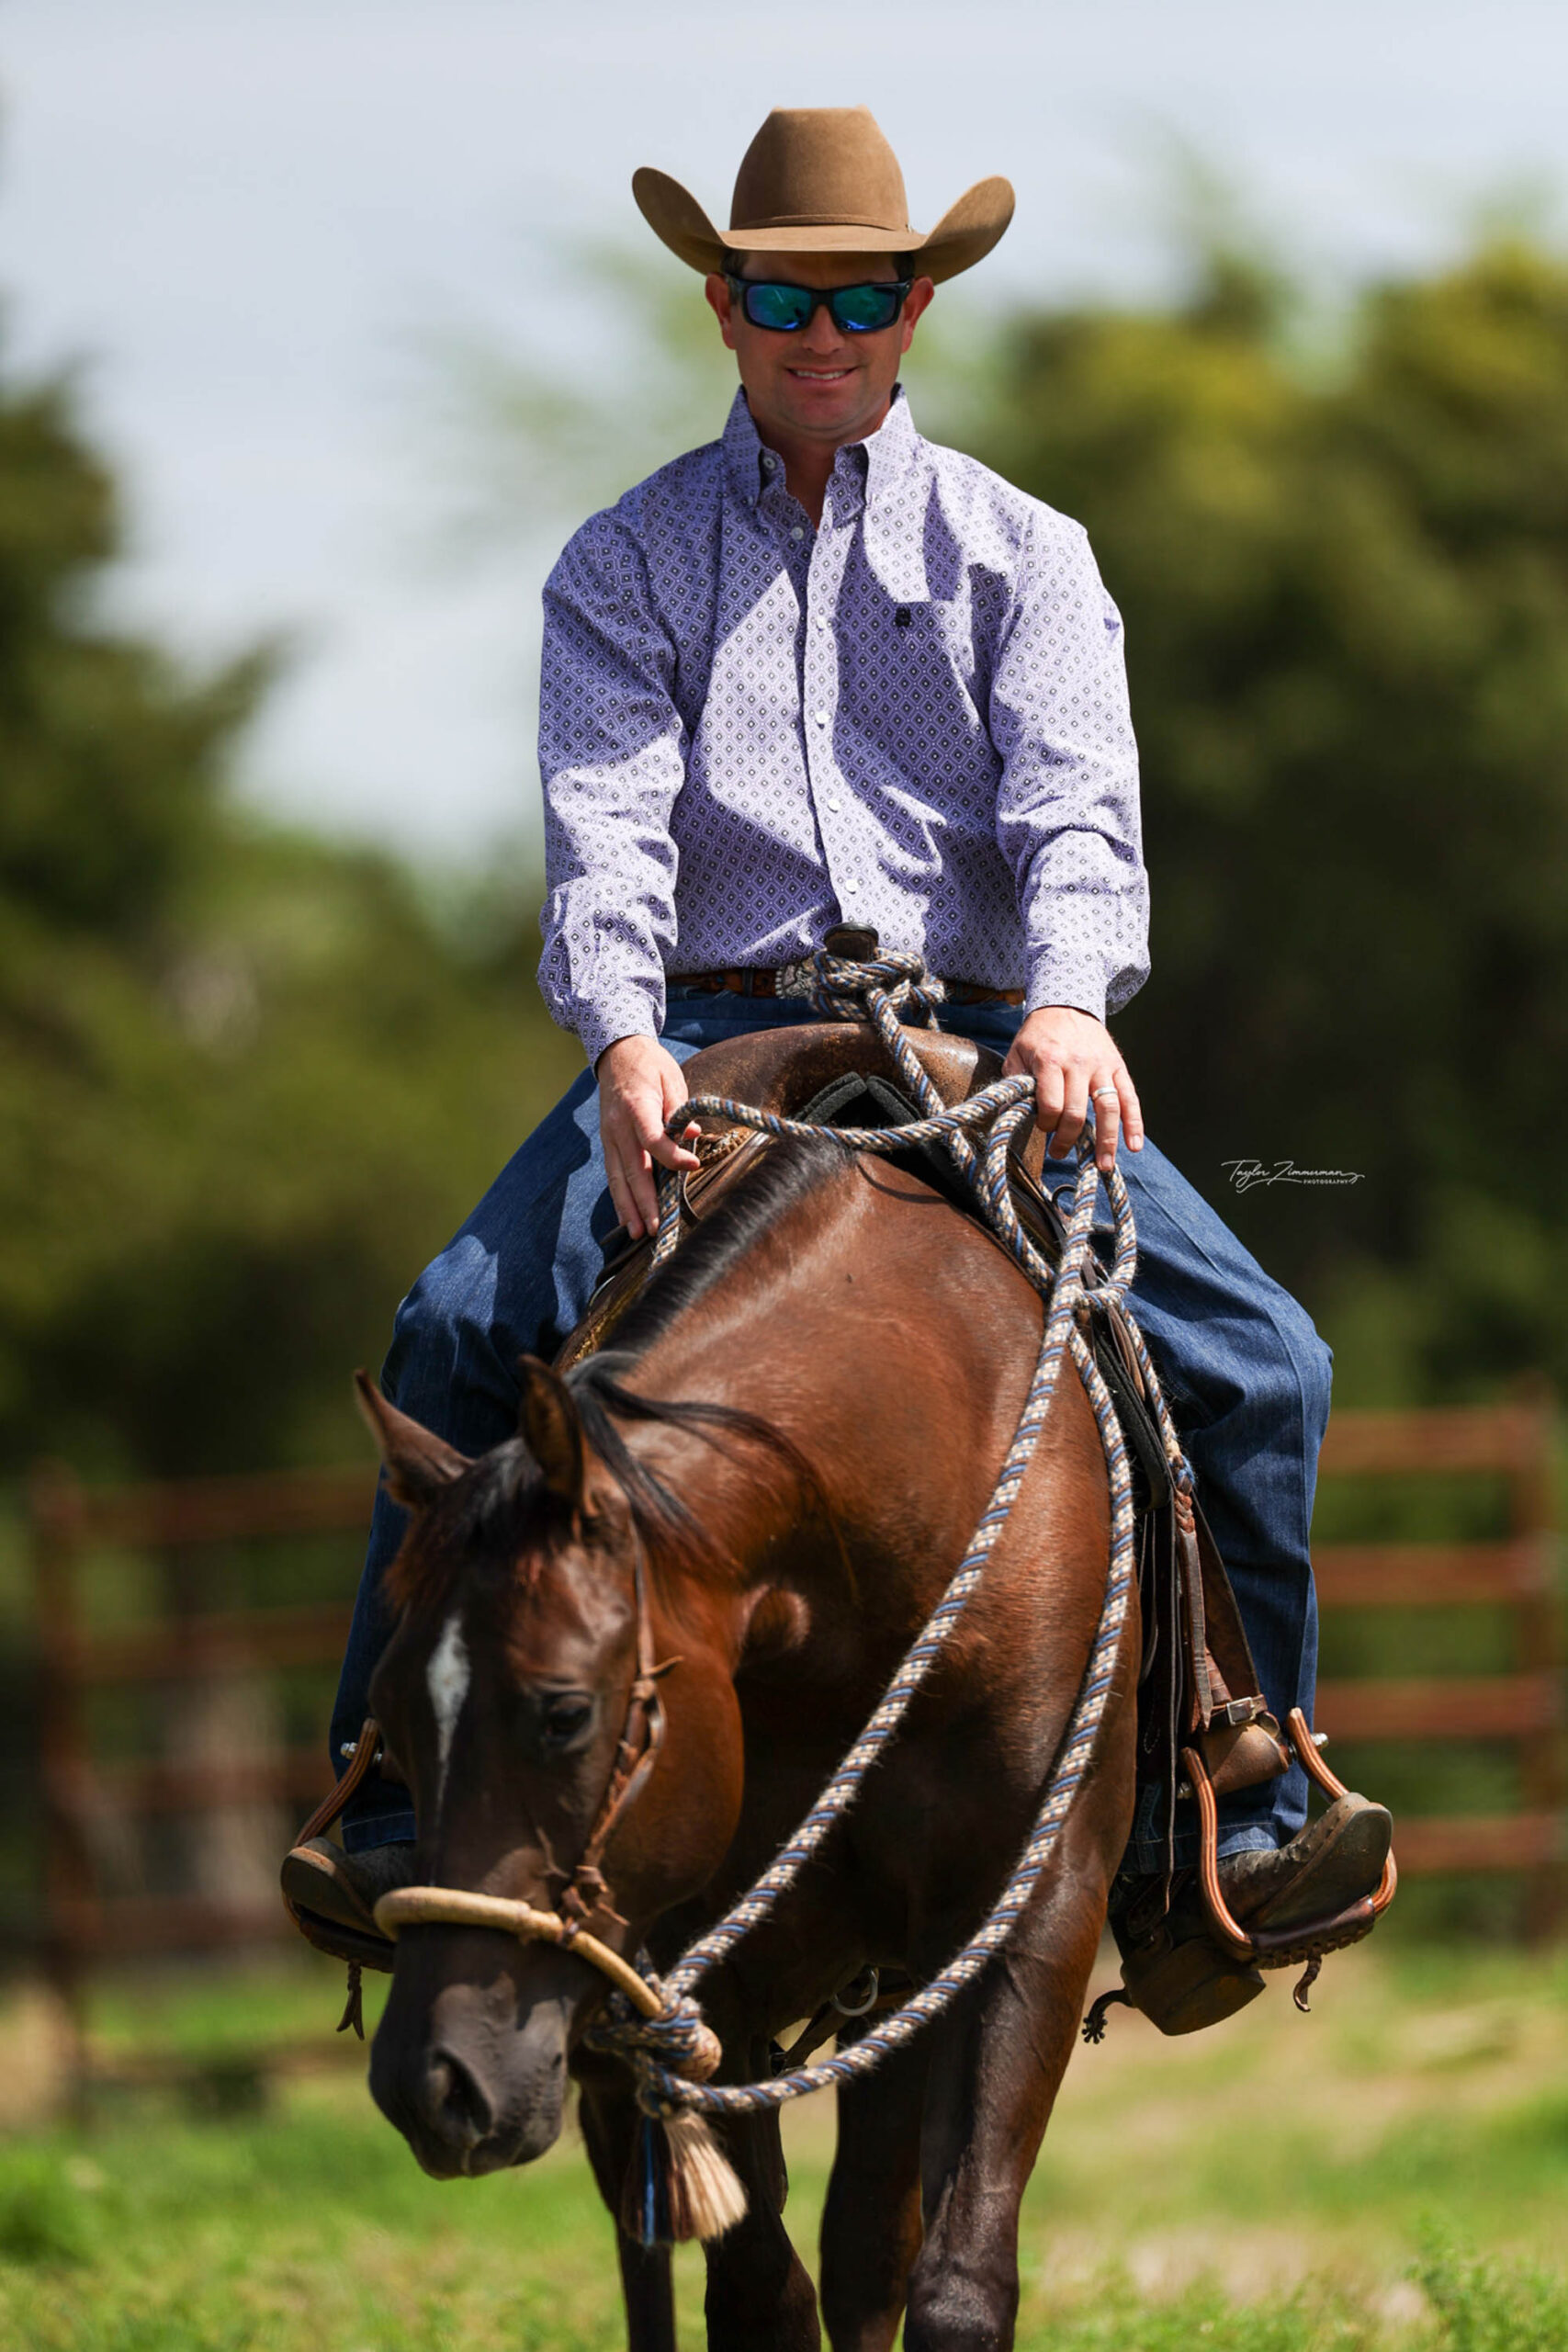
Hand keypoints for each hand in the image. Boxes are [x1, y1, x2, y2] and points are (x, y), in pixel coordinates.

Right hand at [596, 1035, 701, 1238]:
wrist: (617, 1053)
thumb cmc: (650, 1065)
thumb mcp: (672, 1078)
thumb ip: (681, 1109)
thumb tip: (694, 1136)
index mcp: (637, 1106)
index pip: (652, 1138)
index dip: (673, 1155)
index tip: (693, 1167)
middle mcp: (618, 1125)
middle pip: (632, 1168)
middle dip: (645, 1200)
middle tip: (657, 1227)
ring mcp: (609, 1136)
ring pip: (617, 1178)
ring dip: (628, 1207)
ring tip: (638, 1234)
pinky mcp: (608, 1143)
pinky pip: (613, 1174)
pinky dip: (619, 1198)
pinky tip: (627, 1218)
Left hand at [1002, 1007, 1143, 1173]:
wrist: (1066, 1005)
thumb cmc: (1038, 1036)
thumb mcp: (1018, 1054)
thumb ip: (1015, 1084)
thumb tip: (1011, 1116)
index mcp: (1051, 1060)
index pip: (1051, 1105)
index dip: (1046, 1124)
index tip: (1042, 1127)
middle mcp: (1079, 1063)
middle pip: (1077, 1112)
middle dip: (1067, 1139)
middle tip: (1059, 1152)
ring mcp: (1101, 1066)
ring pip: (1108, 1109)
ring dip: (1106, 1141)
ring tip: (1103, 1166)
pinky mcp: (1118, 1067)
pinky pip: (1129, 1098)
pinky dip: (1134, 1123)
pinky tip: (1134, 1146)